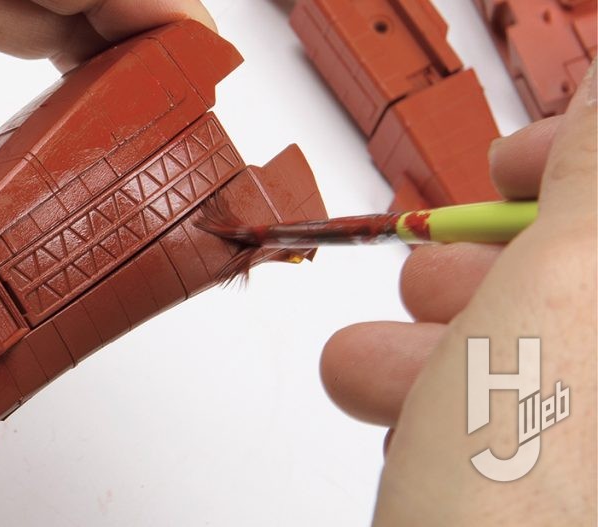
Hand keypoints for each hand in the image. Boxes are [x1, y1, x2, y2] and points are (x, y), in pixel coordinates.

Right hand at [322, 64, 595, 522]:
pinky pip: (506, 426)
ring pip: (545, 364)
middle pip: (590, 292)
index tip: (522, 158)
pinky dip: (436, 403)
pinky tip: (380, 404)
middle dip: (500, 262)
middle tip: (442, 265)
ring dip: (441, 338)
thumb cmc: (536, 515)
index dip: (586, 165)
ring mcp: (595, 460)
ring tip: (377, 355)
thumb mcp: (568, 294)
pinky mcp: (553, 500)